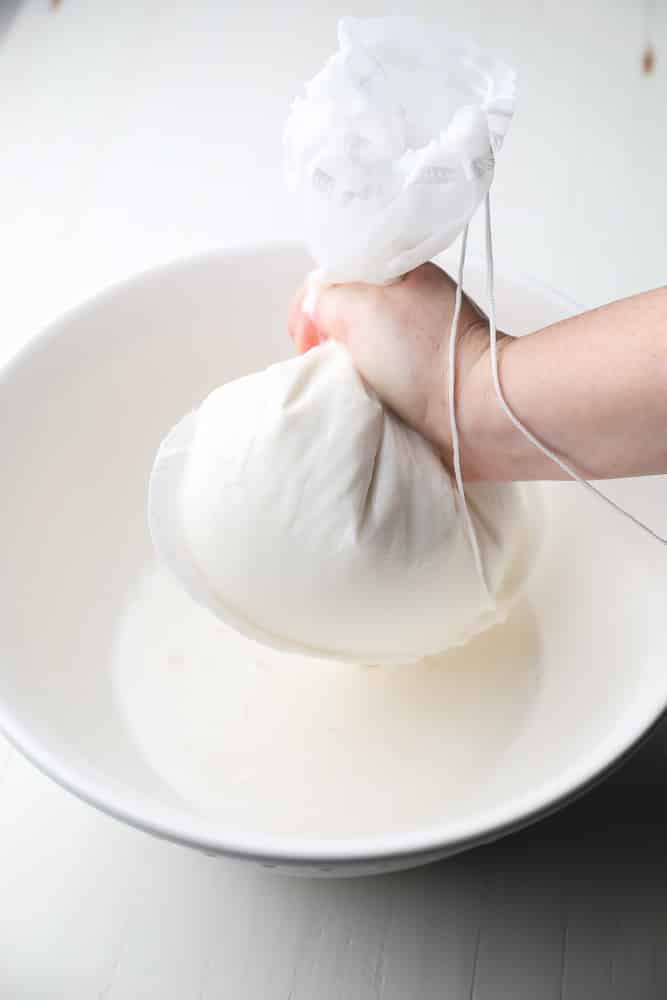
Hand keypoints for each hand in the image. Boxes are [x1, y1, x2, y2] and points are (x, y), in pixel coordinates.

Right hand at [288, 263, 506, 473]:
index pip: (336, 278)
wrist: (478, 414)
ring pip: (357, 353)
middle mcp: (409, 307)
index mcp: (400, 275)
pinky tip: (360, 405)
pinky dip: (362, 395)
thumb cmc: (427, 358)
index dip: (311, 306)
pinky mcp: (422, 386)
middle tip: (320, 366)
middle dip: (324, 342)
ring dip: (343, 372)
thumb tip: (315, 312)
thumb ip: (326, 299)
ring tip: (341, 389)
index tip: (304, 339)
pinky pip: (376, 385)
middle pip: (344, 317)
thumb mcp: (361, 307)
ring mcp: (416, 349)